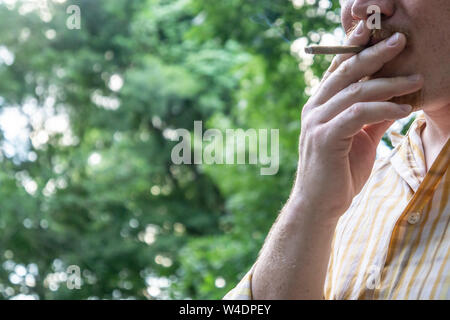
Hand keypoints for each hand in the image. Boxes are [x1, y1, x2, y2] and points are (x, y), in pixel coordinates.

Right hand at [293, 21, 423, 220]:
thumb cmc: (339, 172)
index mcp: (320, 105)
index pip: (339, 69)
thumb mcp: (360, 139)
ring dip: (390, 84)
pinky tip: (405, 111)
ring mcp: (317, 122)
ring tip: (417, 80)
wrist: (320, 204)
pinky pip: (358, 114)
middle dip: (375, 53)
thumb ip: (373, 116)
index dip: (357, 48)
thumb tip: (398, 99)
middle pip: (346, 72)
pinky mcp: (324, 137)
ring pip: (355, 91)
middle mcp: (314, 108)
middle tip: (402, 41)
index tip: (380, 32)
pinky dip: (384, 109)